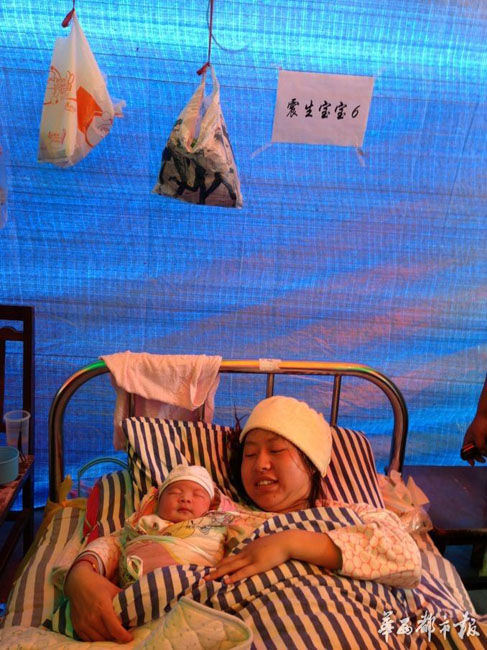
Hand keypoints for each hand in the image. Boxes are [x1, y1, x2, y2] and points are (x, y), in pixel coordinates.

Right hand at [64, 562, 132, 642]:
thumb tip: (135, 606)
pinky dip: (97, 639)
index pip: (115, 629)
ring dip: (108, 639)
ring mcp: (84, 624)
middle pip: (108, 636)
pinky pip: (89, 639)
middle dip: (117, 637)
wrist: (77, 583)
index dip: (124, 636)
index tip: (130, 637)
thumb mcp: (112, 589)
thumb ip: (123, 599)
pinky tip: (103, 634)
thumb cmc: (97, 584)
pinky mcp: (77, 627)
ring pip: (99, 640)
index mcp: (103, 608)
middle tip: (123, 633)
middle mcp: (92, 618)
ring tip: (114, 634)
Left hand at [205, 530, 340, 583]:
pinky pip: (243, 572)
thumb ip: (257, 549)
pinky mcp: (258, 565)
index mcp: (248, 548)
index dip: (222, 564)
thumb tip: (255, 553)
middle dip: (215, 570)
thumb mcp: (264, 545)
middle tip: (204, 576)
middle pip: (227, 562)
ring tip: (208, 579)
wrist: (286, 541)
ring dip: (219, 574)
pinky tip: (226, 581)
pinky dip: (233, 577)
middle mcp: (246, 553)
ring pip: (231, 567)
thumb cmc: (278, 544)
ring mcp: (251, 558)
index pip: (232, 558)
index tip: (213, 569)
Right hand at [462, 415, 486, 465]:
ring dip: (485, 453)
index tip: (473, 464)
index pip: (465, 452)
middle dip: (478, 457)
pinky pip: (486, 446)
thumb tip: (484, 454)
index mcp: (468, 440)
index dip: (468, 458)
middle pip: (474, 453)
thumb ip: (480, 446)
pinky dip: (486, 448)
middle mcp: (474, 441)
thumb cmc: (480, 424)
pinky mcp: (486, 439)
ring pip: (482, 451)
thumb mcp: (478, 437)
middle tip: (483, 461)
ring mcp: (481, 440)